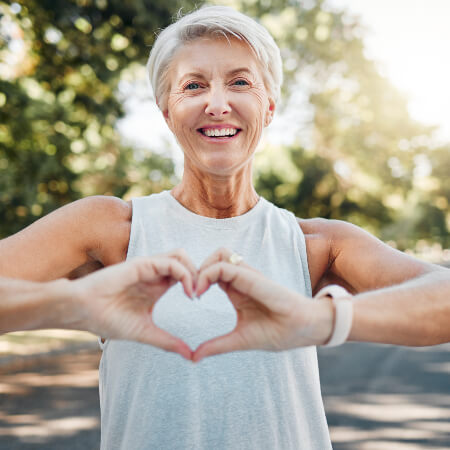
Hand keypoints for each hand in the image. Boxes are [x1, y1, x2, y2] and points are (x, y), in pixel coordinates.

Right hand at [71, 250, 196, 359]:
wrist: (82, 311)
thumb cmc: (108, 320)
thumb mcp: (145, 332)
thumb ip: (168, 341)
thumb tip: (190, 356)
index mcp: (157, 286)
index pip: (185, 275)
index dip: (198, 284)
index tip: (201, 303)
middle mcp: (155, 273)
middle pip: (187, 262)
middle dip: (200, 274)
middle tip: (202, 294)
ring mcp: (149, 267)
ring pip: (181, 256)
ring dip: (194, 271)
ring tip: (195, 293)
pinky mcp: (142, 264)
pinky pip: (171, 262)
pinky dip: (184, 273)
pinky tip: (187, 291)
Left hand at [193, 248, 333, 361]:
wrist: (304, 329)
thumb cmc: (278, 332)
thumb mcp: (239, 340)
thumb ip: (217, 345)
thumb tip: (193, 357)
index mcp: (236, 290)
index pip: (212, 272)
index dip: (197, 280)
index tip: (190, 298)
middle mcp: (241, 279)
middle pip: (213, 258)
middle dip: (196, 270)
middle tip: (189, 291)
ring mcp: (247, 275)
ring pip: (219, 254)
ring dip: (202, 267)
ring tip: (195, 290)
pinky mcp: (252, 277)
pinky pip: (225, 265)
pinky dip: (208, 273)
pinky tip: (201, 291)